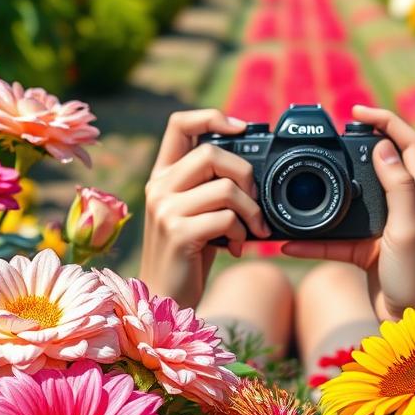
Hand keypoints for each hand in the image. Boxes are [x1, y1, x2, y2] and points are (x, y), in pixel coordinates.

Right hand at [140, 109, 270, 307]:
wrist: (164, 298)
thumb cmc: (188, 255)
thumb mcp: (194, 213)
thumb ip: (210, 187)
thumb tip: (254, 171)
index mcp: (162, 176)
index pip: (179, 124)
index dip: (212, 116)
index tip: (242, 127)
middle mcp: (159, 188)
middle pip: (212, 152)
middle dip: (246, 174)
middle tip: (255, 200)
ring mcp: (165, 210)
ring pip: (226, 188)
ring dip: (251, 211)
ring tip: (251, 230)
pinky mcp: (179, 234)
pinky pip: (226, 218)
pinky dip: (241, 233)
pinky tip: (235, 247)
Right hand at [282, 105, 414, 321]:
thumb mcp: (407, 229)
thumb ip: (398, 188)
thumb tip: (383, 147)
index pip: (409, 144)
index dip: (387, 120)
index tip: (358, 110)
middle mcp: (410, 207)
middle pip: (383, 164)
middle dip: (357, 147)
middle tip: (332, 139)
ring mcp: (389, 229)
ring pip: (355, 200)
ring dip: (329, 195)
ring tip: (305, 187)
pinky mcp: (371, 251)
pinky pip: (339, 237)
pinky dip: (316, 239)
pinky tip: (291, 243)